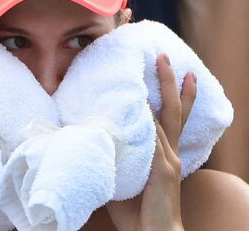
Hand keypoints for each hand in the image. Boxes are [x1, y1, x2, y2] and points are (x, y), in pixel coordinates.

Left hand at [106, 54, 196, 230]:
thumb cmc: (135, 207)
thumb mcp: (123, 174)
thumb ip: (115, 155)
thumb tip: (91, 136)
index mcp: (162, 152)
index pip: (168, 117)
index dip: (171, 95)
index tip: (163, 73)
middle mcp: (169, 151)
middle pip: (173, 109)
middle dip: (170, 82)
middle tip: (164, 56)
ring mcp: (168, 159)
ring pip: (167, 118)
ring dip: (163, 91)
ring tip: (161, 68)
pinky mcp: (163, 170)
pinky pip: (155, 139)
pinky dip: (148, 120)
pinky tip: (141, 102)